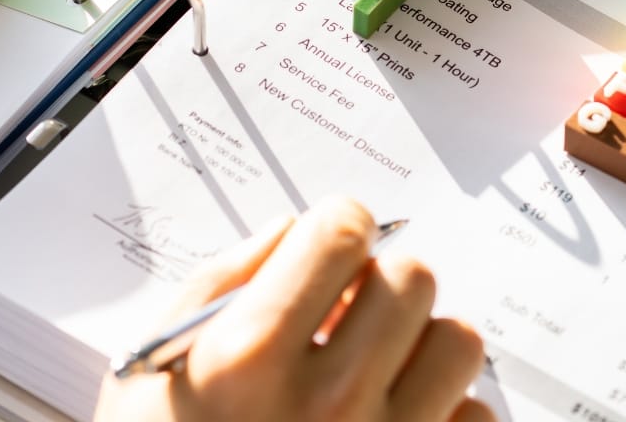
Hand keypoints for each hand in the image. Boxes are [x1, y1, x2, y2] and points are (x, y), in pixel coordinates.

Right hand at [95, 196, 494, 421]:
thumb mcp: (150, 368)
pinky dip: (445, 410)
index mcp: (250, 354)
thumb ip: (219, 282)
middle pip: (410, 276)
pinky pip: (476, 418)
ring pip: (457, 340)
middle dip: (378, 279)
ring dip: (421, 338)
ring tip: (380, 359)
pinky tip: (395, 418)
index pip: (341, 232)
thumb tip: (288, 232)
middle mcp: (326, 399)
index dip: (337, 224)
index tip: (331, 240)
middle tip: (347, 306)